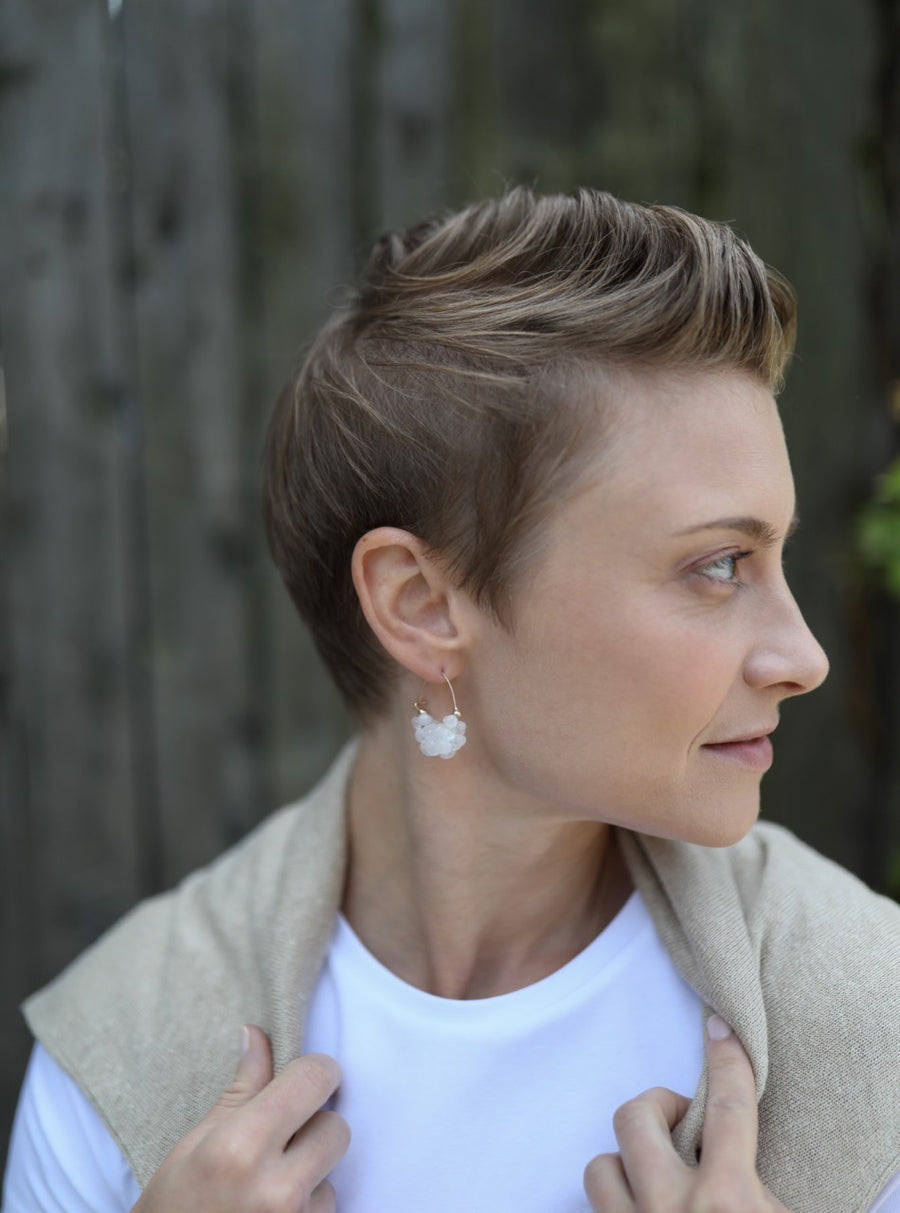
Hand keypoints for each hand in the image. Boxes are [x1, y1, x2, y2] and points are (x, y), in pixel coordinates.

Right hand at [132, 1025, 349, 1212]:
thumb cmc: (172, 1208)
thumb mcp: (195, 1144)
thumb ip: (241, 1089)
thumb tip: (257, 1034)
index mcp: (241, 1147)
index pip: (313, 1080)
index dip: (314, 1071)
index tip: (304, 1076)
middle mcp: (276, 1188)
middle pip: (336, 1126)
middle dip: (314, 1125)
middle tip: (280, 1137)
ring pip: (334, 1172)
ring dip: (312, 1173)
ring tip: (266, 1187)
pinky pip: (327, 1209)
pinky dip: (309, 1208)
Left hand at [583, 1016, 790, 1211]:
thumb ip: (762, 1191)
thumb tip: (739, 1161)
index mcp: (727, 1202)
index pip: (728, 1111)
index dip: (728, 1063)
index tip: (721, 1029)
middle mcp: (671, 1209)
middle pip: (638, 1118)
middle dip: (659, 1107)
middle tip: (684, 1125)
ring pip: (601, 1167)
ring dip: (627, 1165)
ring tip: (656, 1178)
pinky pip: (594, 1210)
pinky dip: (618, 1203)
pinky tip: (642, 1210)